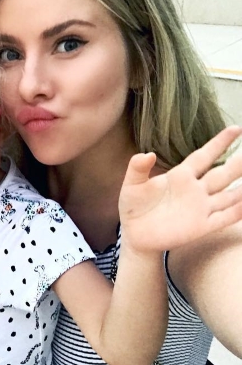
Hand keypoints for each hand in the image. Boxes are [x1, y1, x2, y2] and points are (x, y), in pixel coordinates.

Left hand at [119, 125, 241, 251]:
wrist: (135, 235)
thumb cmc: (133, 207)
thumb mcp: (132, 184)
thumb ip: (138, 168)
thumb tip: (147, 154)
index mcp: (180, 176)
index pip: (204, 156)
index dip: (219, 143)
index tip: (236, 129)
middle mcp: (195, 190)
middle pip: (222, 174)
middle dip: (238, 164)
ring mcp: (200, 208)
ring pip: (229, 196)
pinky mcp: (201, 226)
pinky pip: (225, 217)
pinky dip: (239, 211)